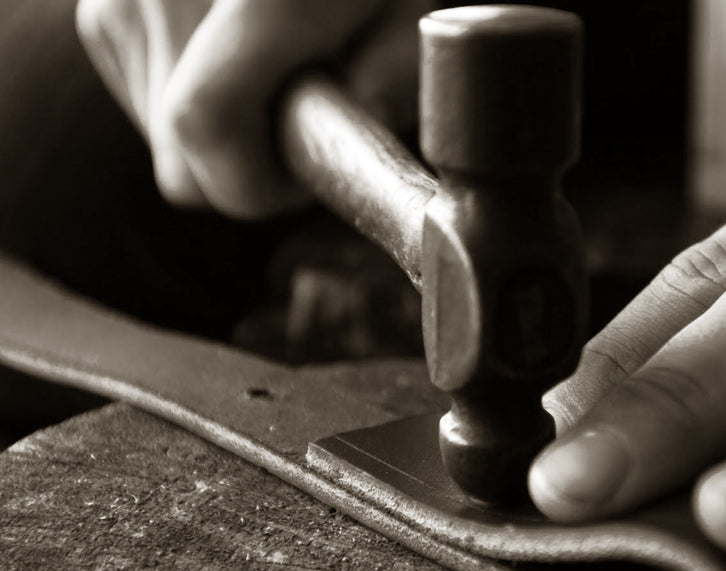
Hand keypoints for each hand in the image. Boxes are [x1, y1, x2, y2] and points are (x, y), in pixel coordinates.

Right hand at [76, 0, 430, 217]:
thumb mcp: (407, 17)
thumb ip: (388, 87)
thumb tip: (339, 155)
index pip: (207, 125)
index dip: (256, 183)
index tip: (301, 179)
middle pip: (180, 159)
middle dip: (247, 171)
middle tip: (302, 124)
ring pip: (163, 142)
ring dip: (224, 135)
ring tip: (273, 73)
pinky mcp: (105, 8)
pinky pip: (145, 103)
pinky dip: (193, 101)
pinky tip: (235, 59)